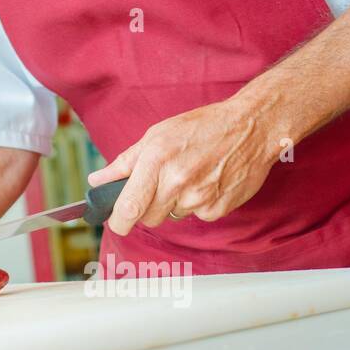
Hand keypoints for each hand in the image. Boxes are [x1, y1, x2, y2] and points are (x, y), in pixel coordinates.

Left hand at [87, 98, 279, 236]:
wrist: (252, 126)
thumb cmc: (203, 127)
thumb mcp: (158, 134)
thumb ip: (125, 162)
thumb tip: (97, 181)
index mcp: (157, 160)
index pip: (129, 208)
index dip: (118, 222)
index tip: (117, 222)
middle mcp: (177, 182)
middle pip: (148, 219)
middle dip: (148, 208)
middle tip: (161, 185)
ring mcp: (199, 198)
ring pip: (172, 216)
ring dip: (175, 203)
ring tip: (191, 176)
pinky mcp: (218, 209)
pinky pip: (197, 216)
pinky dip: (199, 204)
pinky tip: (208, 182)